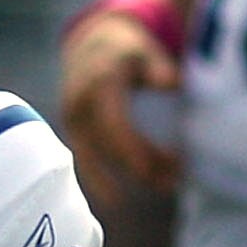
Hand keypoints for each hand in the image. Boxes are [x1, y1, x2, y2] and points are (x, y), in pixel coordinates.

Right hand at [59, 10, 181, 192]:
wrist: (90, 48)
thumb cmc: (125, 52)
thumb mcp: (143, 51)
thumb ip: (158, 67)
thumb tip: (172, 83)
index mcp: (98, 86)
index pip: (116, 126)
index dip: (137, 150)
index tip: (164, 167)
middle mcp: (79, 106)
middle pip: (108, 148)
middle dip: (141, 169)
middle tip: (174, 181)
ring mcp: (72, 123)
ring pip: (95, 162)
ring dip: (127, 178)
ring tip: (164, 186)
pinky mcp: (73, 135)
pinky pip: (87, 163)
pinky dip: (105, 180)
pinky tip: (123, 199)